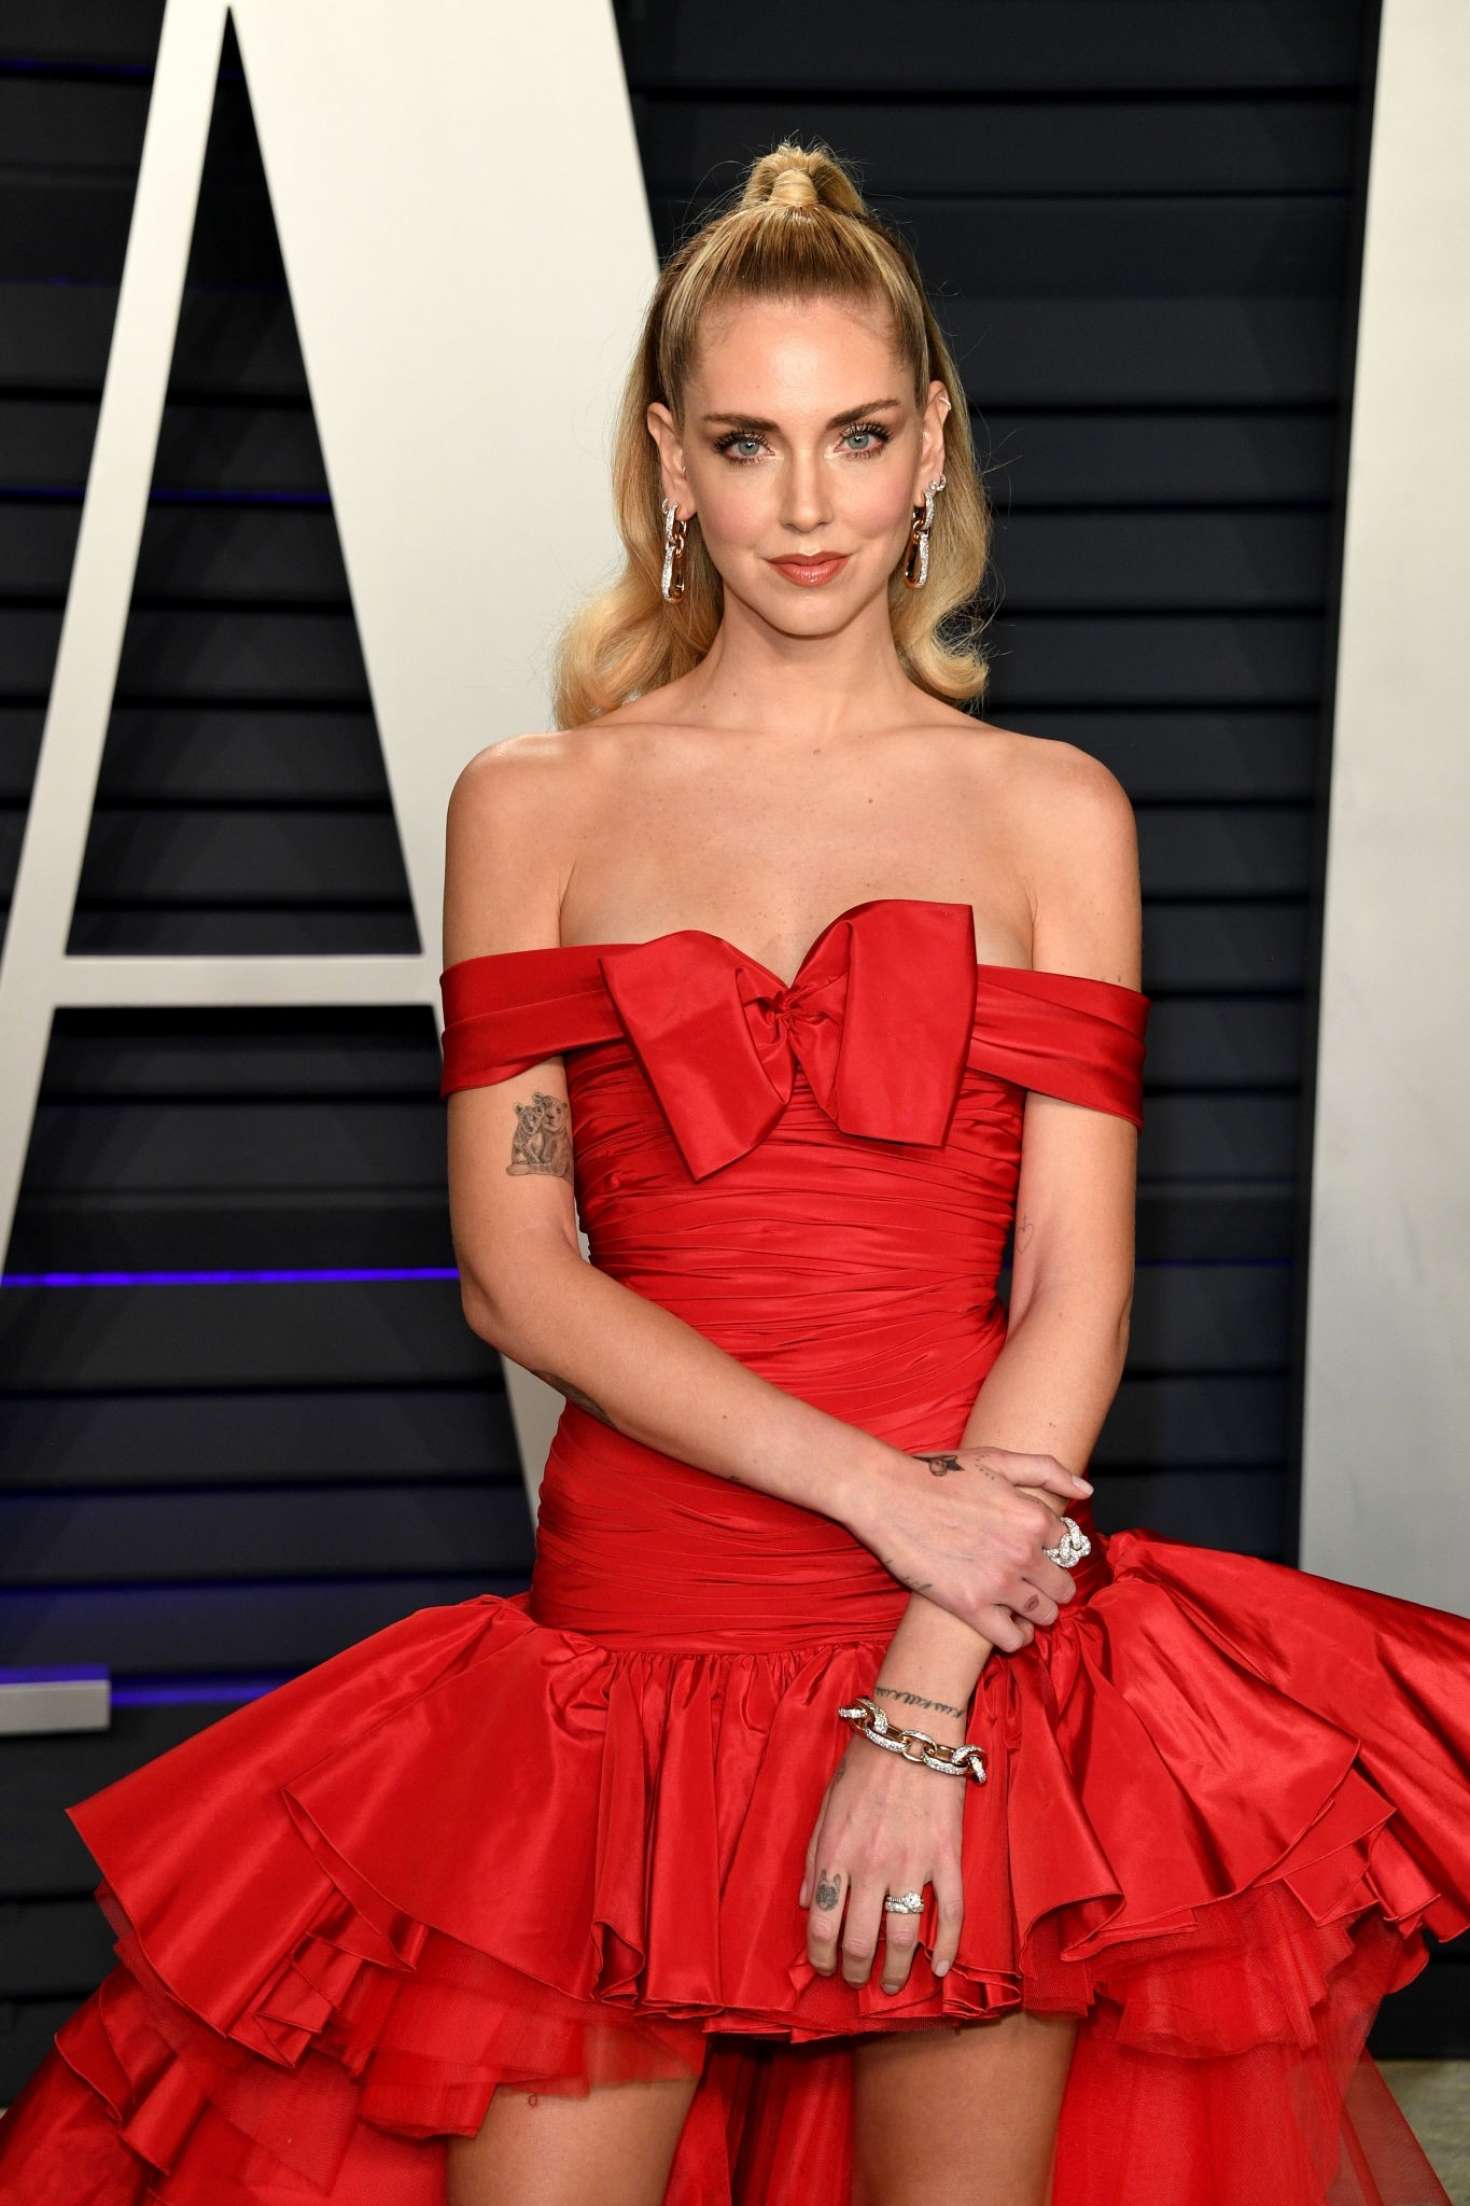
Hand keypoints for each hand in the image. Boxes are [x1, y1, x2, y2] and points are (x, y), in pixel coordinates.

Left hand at [799, 1728, 966, 1992]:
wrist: (911, 1730)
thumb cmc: (863, 1764)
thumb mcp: (825, 1806)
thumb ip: (812, 1856)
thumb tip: (803, 1902)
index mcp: (835, 1853)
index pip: (821, 1925)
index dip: (820, 1957)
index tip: (825, 1968)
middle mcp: (869, 1866)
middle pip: (859, 1941)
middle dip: (855, 1971)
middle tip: (857, 1979)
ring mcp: (910, 1864)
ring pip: (901, 1939)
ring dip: (894, 1971)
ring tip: (889, 1984)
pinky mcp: (945, 1857)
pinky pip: (950, 1913)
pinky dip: (946, 1947)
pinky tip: (938, 1968)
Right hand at [844, 1442, 1090, 1651]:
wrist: (888, 1495)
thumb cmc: (940, 1474)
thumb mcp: (997, 1459)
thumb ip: (1047, 1471)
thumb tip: (1086, 1490)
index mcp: (1033, 1517)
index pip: (1067, 1545)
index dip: (1052, 1547)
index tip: (1037, 1549)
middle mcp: (1023, 1553)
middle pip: (1063, 1586)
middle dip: (1052, 1583)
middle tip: (1033, 1580)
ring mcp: (998, 1583)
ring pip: (1044, 1614)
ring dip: (1038, 1610)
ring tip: (1022, 1603)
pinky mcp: (970, 1607)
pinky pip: (1012, 1639)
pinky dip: (1017, 1636)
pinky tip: (1009, 1624)